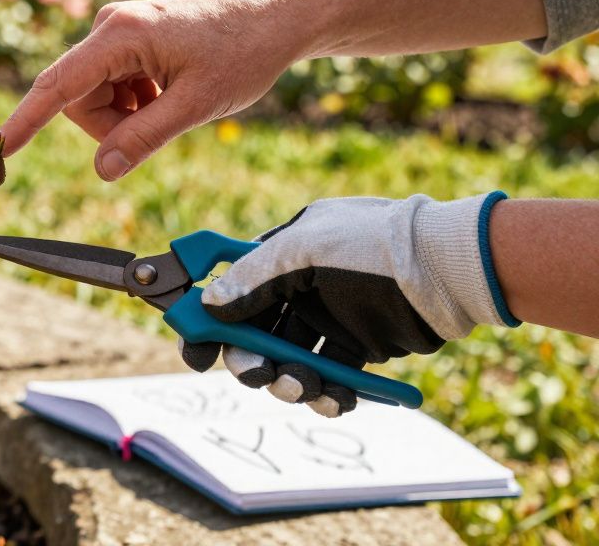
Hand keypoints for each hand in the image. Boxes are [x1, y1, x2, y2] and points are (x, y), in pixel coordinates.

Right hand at [0, 0, 305, 179]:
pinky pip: (111, 88)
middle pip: (77, 101)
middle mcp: (108, 27)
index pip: (57, 87)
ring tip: (173, 103)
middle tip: (160, 124)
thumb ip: (144, 138)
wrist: (275, 20)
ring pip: (94, 99)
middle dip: (111, 126)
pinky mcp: (127, 41)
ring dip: (127, 116)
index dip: (24, 123)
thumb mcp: (196, 106)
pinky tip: (171, 93)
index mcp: (120, 35)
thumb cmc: (241, 54)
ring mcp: (116, 33)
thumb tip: (103, 169)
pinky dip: (136, 103)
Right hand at [181, 193, 514, 416]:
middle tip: (259, 374)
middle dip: (251, 359)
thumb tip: (210, 304)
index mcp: (283, 253)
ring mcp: (330, 315)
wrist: (448, 269)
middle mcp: (301, 285)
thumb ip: (253, 278)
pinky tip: (337, 397)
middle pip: (255, 332)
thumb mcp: (305, 251)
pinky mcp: (360, 343)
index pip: (230, 289)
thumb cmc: (375, 246)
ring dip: (290, 380)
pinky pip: (330, 374)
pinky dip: (328, 391)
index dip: (208, 321)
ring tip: (306, 387)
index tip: (196, 353)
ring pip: (290, 359)